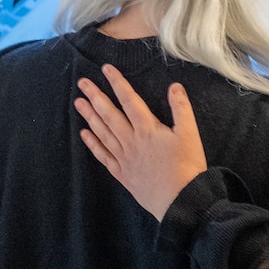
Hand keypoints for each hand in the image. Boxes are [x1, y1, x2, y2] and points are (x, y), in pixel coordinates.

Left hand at [75, 64, 206, 220]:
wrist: (180, 200)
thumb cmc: (187, 166)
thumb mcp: (190, 134)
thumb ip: (181, 108)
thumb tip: (174, 86)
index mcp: (148, 128)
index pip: (129, 100)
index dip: (117, 83)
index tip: (106, 69)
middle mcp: (131, 140)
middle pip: (109, 114)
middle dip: (95, 96)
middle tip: (82, 83)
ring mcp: (124, 157)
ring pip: (102, 133)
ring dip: (90, 116)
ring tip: (78, 102)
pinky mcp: (122, 173)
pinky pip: (103, 155)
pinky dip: (92, 144)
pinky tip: (84, 133)